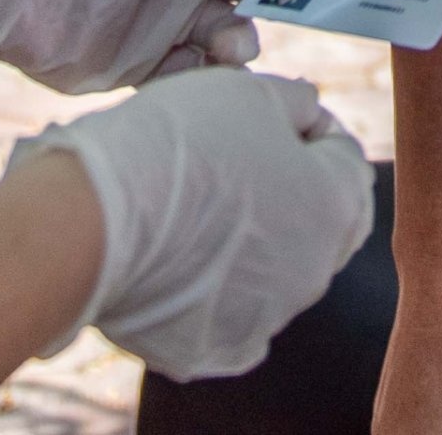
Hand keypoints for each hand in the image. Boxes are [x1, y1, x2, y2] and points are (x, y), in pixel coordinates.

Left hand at [0, 0, 320, 92]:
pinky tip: (200, 72)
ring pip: (225, 43)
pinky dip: (204, 80)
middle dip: (268, 10)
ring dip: (236, 46)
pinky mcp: (137, 68)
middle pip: (251, 0)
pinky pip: (188, 79)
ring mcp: (160, 23)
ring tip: (225, 44)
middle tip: (260, 19)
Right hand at [17, 69, 376, 380]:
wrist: (97, 222)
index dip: (306, 127)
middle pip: (314, 218)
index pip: (344, 157)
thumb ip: (294, 102)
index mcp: (337, 206)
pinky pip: (226, 307)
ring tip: (190, 201)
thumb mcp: (249, 93)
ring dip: (249, 235)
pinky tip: (173, 251)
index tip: (266, 117)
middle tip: (233, 158)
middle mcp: (316, 272)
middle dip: (287, 186)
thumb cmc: (178, 145)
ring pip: (271, 266)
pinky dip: (209, 282)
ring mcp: (268, 318)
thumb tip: (306, 113)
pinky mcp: (217, 348)